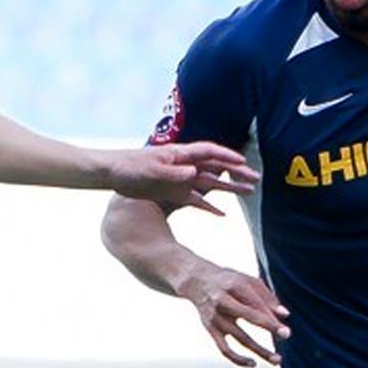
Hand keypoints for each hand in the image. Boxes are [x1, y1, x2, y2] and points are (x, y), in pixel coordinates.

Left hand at [105, 143, 260, 214]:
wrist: (111, 174)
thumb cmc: (130, 167)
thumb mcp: (151, 171)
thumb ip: (174, 173)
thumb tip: (195, 173)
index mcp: (181, 155)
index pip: (210, 152)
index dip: (227, 156)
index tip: (243, 163)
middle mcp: (185, 166)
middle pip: (216, 168)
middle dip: (237, 173)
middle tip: (256, 180)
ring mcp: (182, 180)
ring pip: (211, 184)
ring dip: (229, 188)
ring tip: (249, 192)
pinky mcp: (175, 193)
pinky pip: (197, 201)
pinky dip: (210, 207)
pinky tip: (223, 214)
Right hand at [178, 266, 290, 367]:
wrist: (197, 281)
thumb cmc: (229, 281)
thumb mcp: (248, 281)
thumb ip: (267, 297)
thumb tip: (285, 315)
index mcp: (234, 286)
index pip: (256, 303)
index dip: (271, 316)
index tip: (286, 329)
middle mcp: (223, 301)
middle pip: (249, 316)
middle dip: (269, 326)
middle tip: (286, 335)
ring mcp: (216, 317)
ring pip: (239, 337)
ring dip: (259, 350)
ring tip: (277, 360)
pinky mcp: (210, 329)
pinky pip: (224, 349)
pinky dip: (238, 358)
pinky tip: (253, 363)